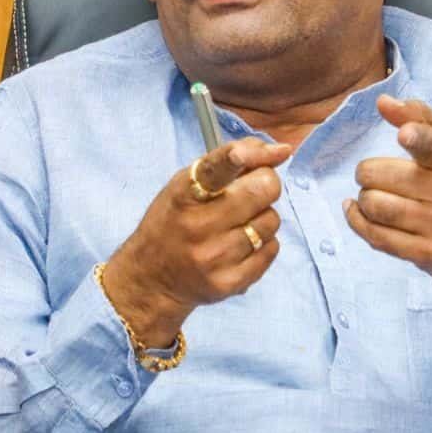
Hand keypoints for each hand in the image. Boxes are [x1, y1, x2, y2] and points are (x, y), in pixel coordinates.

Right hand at [101, 137, 291, 346]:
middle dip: (265, 184)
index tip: (275, 150)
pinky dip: (263, 243)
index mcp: (184, 195)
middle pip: (264, 190)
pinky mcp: (230, 282)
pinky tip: (241, 245)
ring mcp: (215, 257)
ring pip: (271, 220)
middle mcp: (199, 226)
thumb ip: (227, 161)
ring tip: (239, 223)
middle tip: (251, 191)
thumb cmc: (173, 221)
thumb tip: (280, 151)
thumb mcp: (184, 184)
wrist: (152, 279)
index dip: (244, 155)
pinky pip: (271, 249)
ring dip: (262, 217)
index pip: (218, 168)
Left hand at [343, 95, 431, 295]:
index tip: (404, 135)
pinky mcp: (426, 254)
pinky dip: (357, 221)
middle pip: (379, 175)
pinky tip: (356, 211)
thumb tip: (382, 101)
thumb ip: (422, 118)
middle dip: (368, 174)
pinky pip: (376, 236)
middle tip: (376, 177)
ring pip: (374, 206)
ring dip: (364, 199)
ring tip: (372, 196)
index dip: (416, 137)